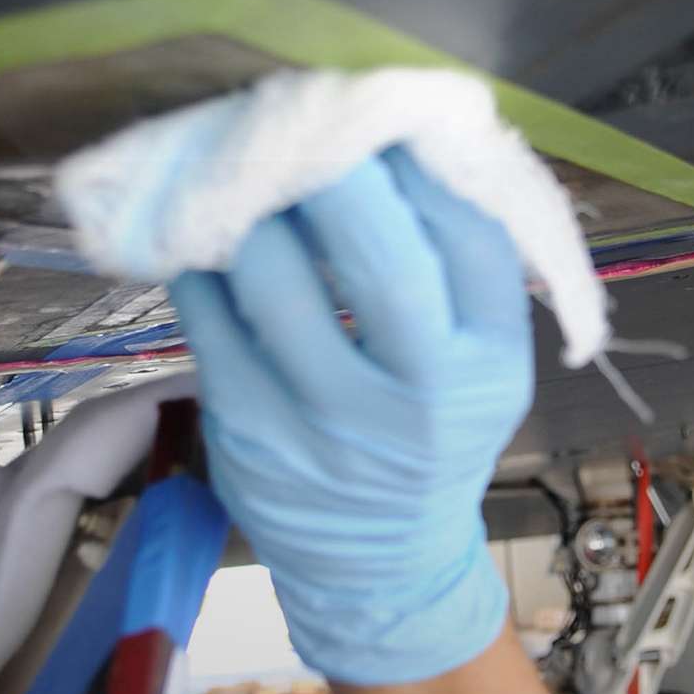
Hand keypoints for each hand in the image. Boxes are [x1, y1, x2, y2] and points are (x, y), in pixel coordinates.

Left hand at [168, 148, 531, 684]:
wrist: (379, 566)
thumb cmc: (434, 443)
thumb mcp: (484, 371)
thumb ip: (464, 278)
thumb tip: (402, 146)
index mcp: (489, 370)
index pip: (471, 242)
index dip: (422, 169)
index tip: (383, 126)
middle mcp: (420, 402)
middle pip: (381, 259)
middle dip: (336, 175)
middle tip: (304, 127)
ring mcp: (329, 426)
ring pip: (276, 279)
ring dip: (254, 209)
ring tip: (247, 177)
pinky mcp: (250, 437)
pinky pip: (211, 319)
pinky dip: (204, 263)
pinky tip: (209, 242)